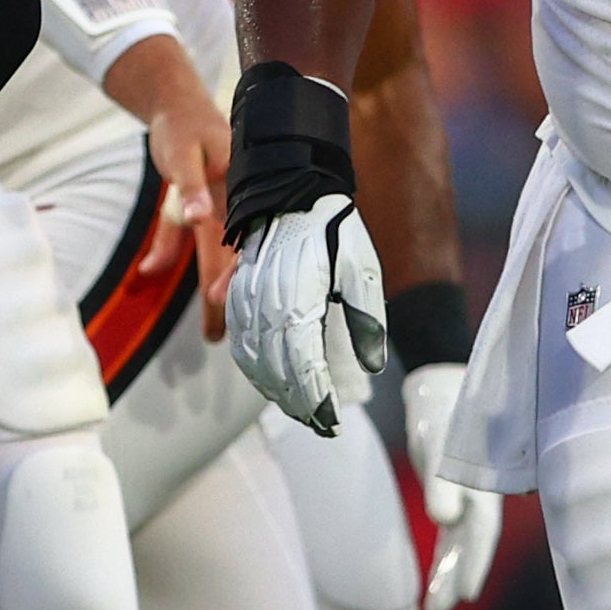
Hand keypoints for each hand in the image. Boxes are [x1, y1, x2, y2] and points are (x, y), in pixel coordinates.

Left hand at [128, 56, 235, 339]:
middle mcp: (234, 201)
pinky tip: (151, 274)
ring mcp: (219, 205)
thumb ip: (190, 188)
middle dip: (225, 294)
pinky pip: (189, 238)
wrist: (176, 102)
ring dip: (211, 287)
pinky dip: (172, 254)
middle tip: (220, 334)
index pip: (238, 238)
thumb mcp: (182, 152)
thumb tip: (200, 219)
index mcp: (237, 189)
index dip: (233, 271)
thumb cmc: (182, 124)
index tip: (220, 300)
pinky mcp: (199, 206)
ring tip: (213, 329)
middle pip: (231, 254)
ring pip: (216, 253)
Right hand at [225, 191, 386, 435]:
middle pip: (276, 371)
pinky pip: (239, 338)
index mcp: (300, 303)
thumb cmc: (333, 228)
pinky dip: (252, 364)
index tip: (331, 421)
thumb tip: (372, 365)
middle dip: (297, 402)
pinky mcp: (237, 293)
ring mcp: (247, 300)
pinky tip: (267, 377)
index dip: (316, 400)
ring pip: (253, 359)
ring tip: (297, 406)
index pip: (304, 368)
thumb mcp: (361, 270)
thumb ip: (366, 320)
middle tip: (318, 421)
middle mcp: (267, 306)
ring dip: (273, 388)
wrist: (290, 188)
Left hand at [400, 361, 499, 609]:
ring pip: (460, 543)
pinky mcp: (451, 493)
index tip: (466, 593)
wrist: (441, 380)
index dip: (474, 560)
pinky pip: (450, 533)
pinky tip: (434, 583)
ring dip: (448, 573)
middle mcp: (480, 492)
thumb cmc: (443, 405)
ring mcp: (467, 494)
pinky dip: (443, 557)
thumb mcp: (440, 438)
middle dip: (459, 576)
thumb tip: (444, 520)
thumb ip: (443, 479)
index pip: (482, 530)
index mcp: (485, 480)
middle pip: (472, 543)